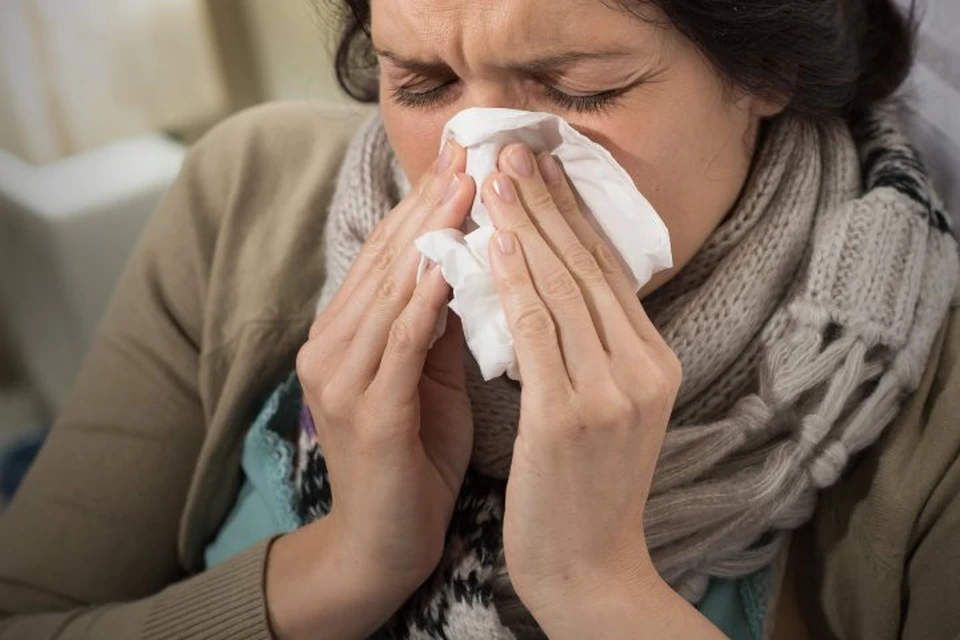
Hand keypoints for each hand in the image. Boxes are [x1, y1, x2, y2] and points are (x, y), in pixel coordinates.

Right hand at [267, 141, 474, 639]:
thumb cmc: (414, 456)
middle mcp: (330, 345)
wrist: (385, 543)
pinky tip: (448, 262)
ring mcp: (340, 377)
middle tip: (472, 149)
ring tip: (468, 186)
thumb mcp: (430, 376)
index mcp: (344, 333)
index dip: (425, 202)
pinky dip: (424, 300)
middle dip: (431, 201)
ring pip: (390, 289)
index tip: (465, 157)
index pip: (388, 253)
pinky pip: (400, 343)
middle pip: (386, 258)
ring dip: (432, 234)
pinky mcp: (366, 410)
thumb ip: (440, 321)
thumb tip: (471, 261)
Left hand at [484, 144, 717, 636]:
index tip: (544, 167)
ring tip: (497, 176)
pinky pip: (539, 333)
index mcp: (654, 362)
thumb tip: (554, 283)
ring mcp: (610, 392)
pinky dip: (517, 283)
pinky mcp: (569, 416)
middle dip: (547, 202)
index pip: (609, 272)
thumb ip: (592, 349)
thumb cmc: (586, 491)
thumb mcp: (606, 410)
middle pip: (588, 267)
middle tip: (515, 148)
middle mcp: (642, 368)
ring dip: (526, 226)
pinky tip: (497, 242)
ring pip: (563, 289)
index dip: (573, 214)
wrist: (592, 573)